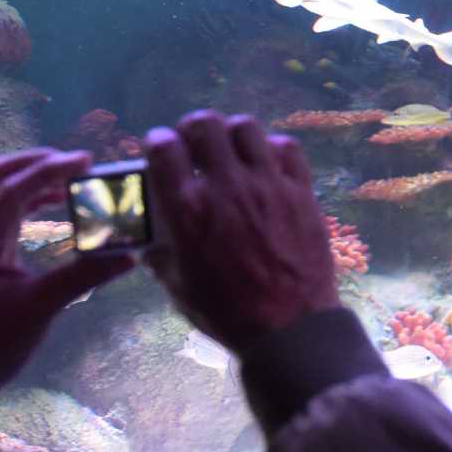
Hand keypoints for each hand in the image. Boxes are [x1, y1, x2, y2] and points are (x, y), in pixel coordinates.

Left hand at [0, 149, 136, 403]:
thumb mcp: (41, 308)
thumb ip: (83, 276)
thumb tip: (129, 255)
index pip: (10, 191)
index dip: (49, 171)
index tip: (85, 161)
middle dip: (35, 163)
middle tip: (76, 162)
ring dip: (33, 178)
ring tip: (72, 178)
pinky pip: (4, 211)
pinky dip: (30, 199)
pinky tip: (56, 203)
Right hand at [142, 111, 337, 351]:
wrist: (289, 326)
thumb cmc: (227, 312)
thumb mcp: (179, 288)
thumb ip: (161, 256)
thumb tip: (150, 244)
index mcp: (188, 210)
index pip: (164, 149)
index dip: (156, 141)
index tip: (157, 146)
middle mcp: (226, 186)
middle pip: (205, 126)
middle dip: (192, 127)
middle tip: (193, 141)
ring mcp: (267, 183)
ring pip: (247, 128)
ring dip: (231, 132)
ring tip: (230, 147)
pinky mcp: (300, 190)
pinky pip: (287, 148)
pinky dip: (272, 147)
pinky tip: (267, 161)